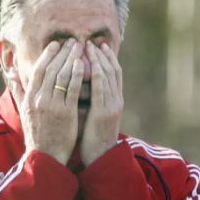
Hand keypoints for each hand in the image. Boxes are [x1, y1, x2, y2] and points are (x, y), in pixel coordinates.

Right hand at [8, 39, 84, 164]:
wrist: (45, 156)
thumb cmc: (38, 134)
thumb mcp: (25, 111)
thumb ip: (19, 93)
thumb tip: (13, 76)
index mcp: (30, 98)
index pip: (38, 70)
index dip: (47, 55)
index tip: (56, 44)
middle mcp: (39, 99)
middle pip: (51, 69)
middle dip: (62, 53)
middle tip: (72, 41)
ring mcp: (53, 106)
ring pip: (62, 76)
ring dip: (71, 59)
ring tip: (80, 48)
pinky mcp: (66, 113)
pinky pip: (72, 90)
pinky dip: (77, 76)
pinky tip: (83, 65)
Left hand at [81, 41, 123, 165]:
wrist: (101, 158)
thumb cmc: (94, 139)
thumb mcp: (96, 117)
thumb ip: (93, 102)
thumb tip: (83, 90)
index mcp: (115, 102)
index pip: (114, 75)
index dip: (107, 59)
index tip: (98, 46)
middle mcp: (116, 101)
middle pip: (113, 71)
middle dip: (103, 55)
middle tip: (93, 41)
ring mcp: (112, 106)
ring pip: (108, 76)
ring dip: (98, 59)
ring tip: (89, 46)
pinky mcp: (104, 112)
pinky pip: (100, 88)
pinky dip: (96, 73)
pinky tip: (88, 63)